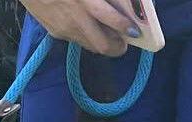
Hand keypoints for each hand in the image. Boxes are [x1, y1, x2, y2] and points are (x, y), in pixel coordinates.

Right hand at [21, 0, 142, 55]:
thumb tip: (120, 4)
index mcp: (86, 0)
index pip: (112, 19)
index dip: (125, 28)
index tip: (135, 32)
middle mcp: (76, 19)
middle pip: (101, 44)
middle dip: (116, 48)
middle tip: (124, 44)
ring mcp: (65, 29)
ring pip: (90, 45)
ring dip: (102, 45)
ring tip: (110, 39)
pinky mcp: (56, 33)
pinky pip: (76, 39)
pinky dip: (87, 38)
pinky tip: (89, 30)